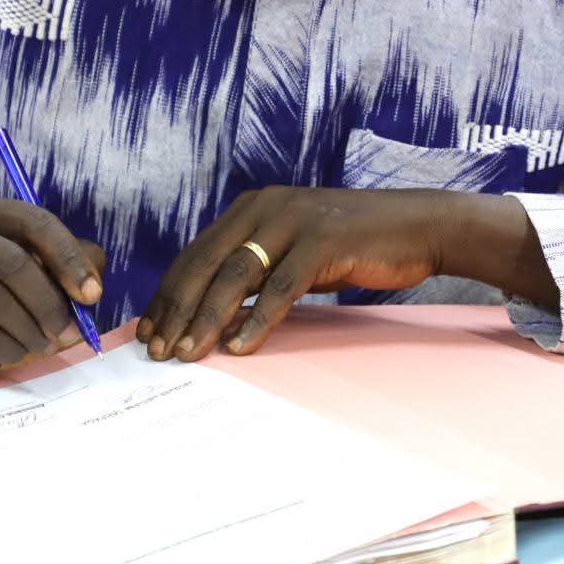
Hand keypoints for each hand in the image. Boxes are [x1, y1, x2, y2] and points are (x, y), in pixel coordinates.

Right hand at [0, 198, 105, 382]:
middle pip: (13, 263)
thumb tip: (91, 288)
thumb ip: (75, 263)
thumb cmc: (5, 287)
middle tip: (68, 329)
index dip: (69, 259)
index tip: (92, 295)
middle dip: (49, 302)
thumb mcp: (43, 264)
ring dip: (32, 330)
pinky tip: (19, 350)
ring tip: (45, 343)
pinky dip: (11, 347)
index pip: (36, 223)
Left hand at [137, 186, 446, 361]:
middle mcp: (265, 208)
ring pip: (235, 275)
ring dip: (207, 318)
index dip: (167, 294)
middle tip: (157, 350)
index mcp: (251, 209)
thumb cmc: (351, 246)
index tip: (147, 331)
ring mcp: (293, 222)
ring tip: (188, 354)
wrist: (416, 227)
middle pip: (205, 264)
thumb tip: (216, 317)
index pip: (194, 255)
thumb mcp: (292, 253)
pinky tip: (240, 348)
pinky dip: (258, 320)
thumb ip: (255, 273)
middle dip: (176, 310)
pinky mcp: (322, 242)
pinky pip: (280, 287)